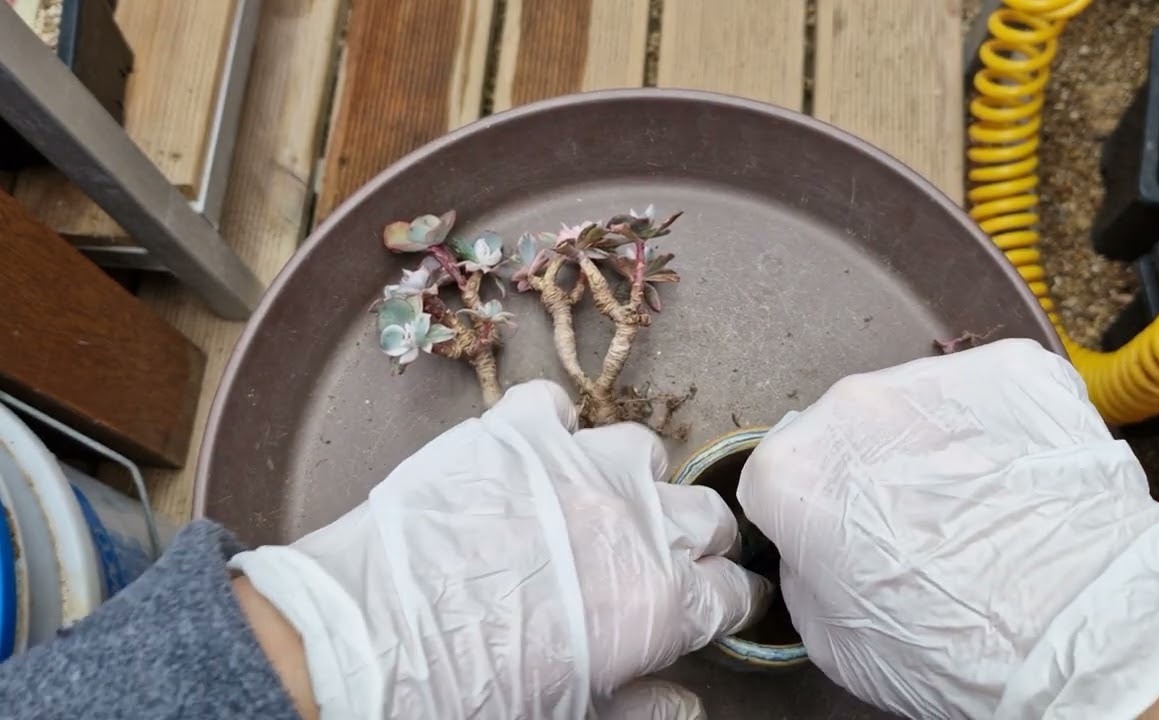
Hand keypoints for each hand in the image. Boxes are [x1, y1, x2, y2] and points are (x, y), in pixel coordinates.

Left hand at [230, 380, 768, 717]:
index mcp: (660, 601)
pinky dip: (553, 428)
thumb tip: (681, 705)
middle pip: (708, 515)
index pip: (733, 590)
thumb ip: (639, 704)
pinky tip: (533, 457)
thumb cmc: (468, 692)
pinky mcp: (519, 430)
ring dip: (631, 480)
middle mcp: (636, 521)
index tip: (709, 603)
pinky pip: (557, 407)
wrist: (370, 641)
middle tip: (656, 558)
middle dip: (695, 539)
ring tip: (595, 502)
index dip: (724, 600)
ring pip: (645, 452)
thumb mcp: (568, 714)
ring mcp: (578, 465)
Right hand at [738, 339, 1158, 718]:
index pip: (776, 475)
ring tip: (981, 506)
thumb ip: (803, 570)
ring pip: (919, 404)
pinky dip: (1005, 426)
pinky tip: (1022, 478)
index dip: (808, 513)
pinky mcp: (1014, 368)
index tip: (839, 537)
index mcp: (793, 469)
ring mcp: (935, 379)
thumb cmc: (960, 646)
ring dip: (936, 444)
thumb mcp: (831, 639)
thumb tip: (814, 548)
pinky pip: (994, 391)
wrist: (1082, 630)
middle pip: (847, 430)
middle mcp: (852, 405)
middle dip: (871, 470)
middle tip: (919, 527)